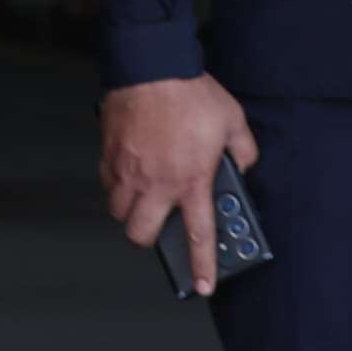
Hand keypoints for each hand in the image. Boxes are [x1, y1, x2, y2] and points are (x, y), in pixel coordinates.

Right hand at [103, 72, 258, 295]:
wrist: (152, 66)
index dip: (202, 265)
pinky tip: (130, 173)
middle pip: (141, 234)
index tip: (204, 284)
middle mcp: (156, 183)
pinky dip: (116, 185)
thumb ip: (243, 151)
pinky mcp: (109, 154)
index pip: (197, 235)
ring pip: (119, 212)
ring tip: (145, 200)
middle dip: (151, 241)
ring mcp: (128, 170)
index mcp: (191, 181)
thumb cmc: (191, 93)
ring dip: (131, 213)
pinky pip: (107, 182)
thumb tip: (243, 164)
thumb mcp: (234, 122)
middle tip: (162, 229)